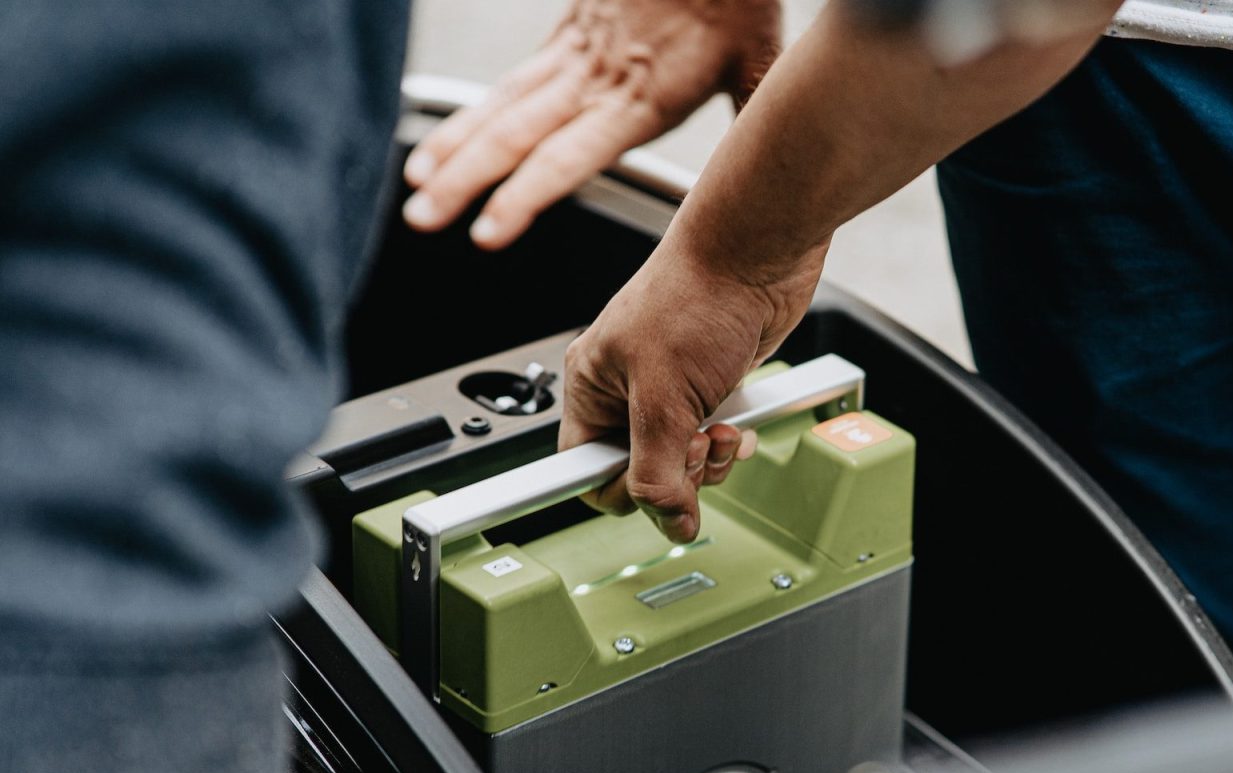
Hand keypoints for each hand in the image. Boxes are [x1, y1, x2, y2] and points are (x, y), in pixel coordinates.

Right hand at [401, 0, 779, 248]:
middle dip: (465, 181)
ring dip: (454, 150)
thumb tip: (773, 175)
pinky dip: (467, 115)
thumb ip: (754, 120)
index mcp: (643, 95)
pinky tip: (438, 142)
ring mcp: (577, 54)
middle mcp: (598, 77)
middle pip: (517, 134)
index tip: (487, 231)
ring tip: (415, 189)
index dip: (525, 194)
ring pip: (501, 107)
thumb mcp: (758, 64)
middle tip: (422, 219)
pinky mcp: (568, 36)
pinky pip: (509, 81)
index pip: (570, 154)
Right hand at [558, 234, 824, 541]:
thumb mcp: (665, 398)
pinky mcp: (710, 386)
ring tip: (721, 432)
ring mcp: (670, 388)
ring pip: (679, 460)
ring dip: (708, 461)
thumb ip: (658, 470)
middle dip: (677, 472)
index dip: (620, 490)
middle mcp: (625, 388)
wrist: (758, 253)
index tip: (652, 494)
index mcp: (591, 385)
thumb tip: (667, 521)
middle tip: (697, 446)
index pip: (584, 469)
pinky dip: (729, 442)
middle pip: (639, 471)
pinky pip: (711, 439)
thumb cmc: (699, 296)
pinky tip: (738, 425)